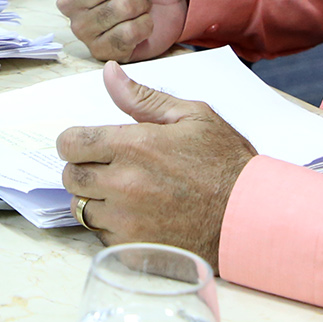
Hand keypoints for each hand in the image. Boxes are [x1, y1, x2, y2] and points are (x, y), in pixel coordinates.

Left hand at [57, 62, 256, 264]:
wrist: (251, 216)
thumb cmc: (225, 162)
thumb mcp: (191, 116)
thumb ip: (142, 97)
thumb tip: (109, 73)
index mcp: (132, 146)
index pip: (70, 143)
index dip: (75, 142)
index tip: (88, 145)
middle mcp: (123, 184)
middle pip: (70, 177)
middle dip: (82, 169)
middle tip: (107, 168)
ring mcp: (127, 220)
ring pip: (83, 208)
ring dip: (95, 199)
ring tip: (125, 193)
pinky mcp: (134, 248)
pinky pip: (102, 235)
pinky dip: (112, 226)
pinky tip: (137, 216)